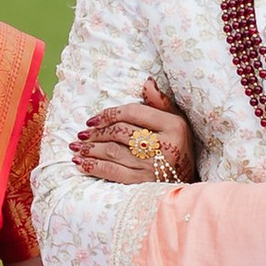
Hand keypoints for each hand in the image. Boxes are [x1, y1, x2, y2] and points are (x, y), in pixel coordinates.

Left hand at [71, 93, 198, 184]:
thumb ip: (160, 102)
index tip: (93, 119)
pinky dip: (95, 167)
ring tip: (77, 147)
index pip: (134, 112)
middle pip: (120, 132)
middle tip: (82, 134)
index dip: (109, 113)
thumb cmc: (179, 147)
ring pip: (113, 152)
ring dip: (91, 149)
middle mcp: (165, 146)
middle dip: (97, 132)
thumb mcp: (177, 121)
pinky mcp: (144, 183)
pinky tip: (81, 163)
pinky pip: (113, 172)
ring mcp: (154, 167)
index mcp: (173, 126)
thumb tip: (147, 82)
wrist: (188, 181)